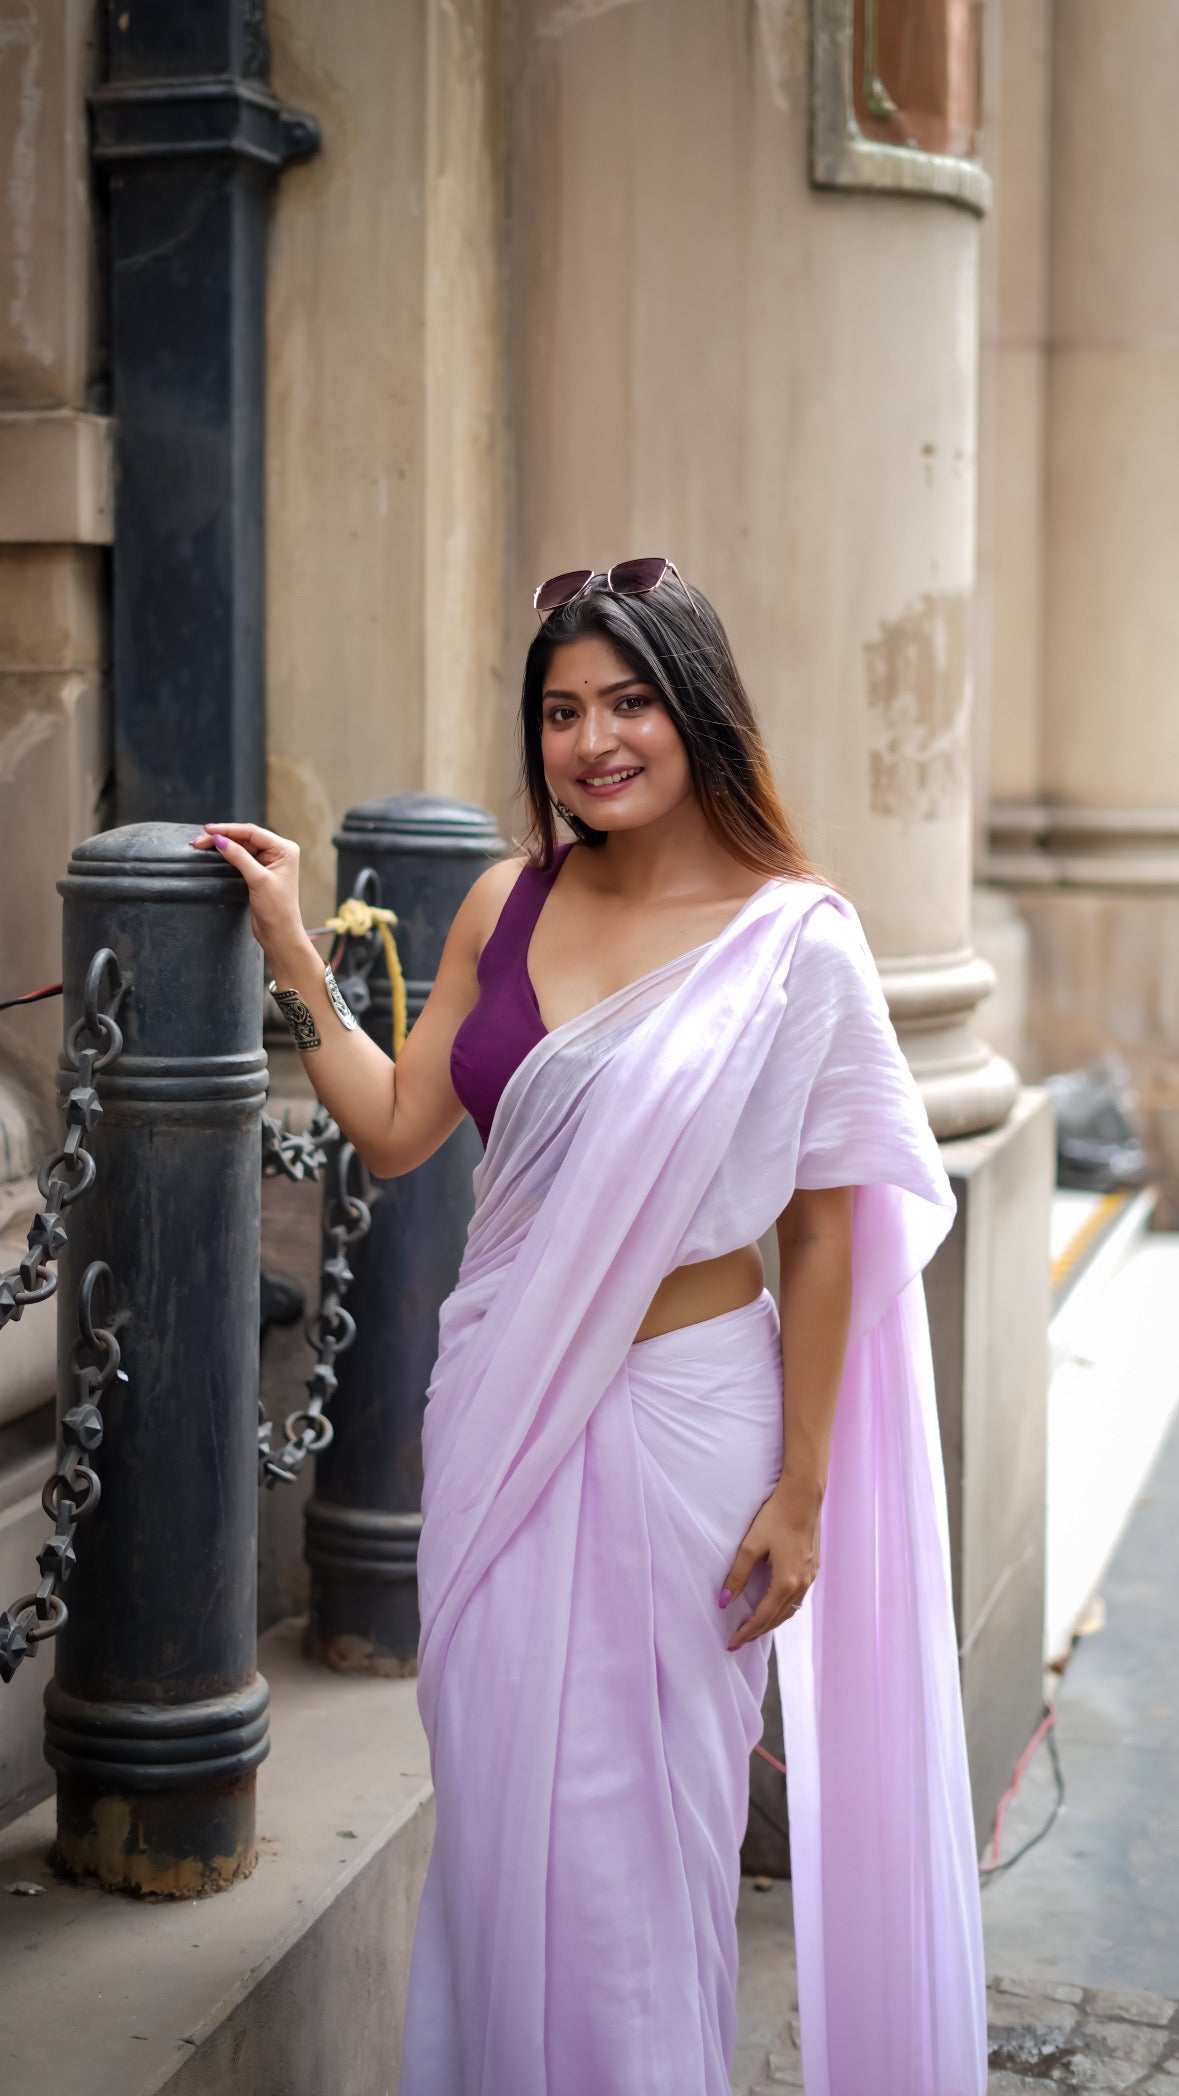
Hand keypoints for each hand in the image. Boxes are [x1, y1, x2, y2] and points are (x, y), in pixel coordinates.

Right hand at [190, 822, 307, 964]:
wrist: (279, 933)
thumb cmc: (278, 909)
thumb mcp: (258, 880)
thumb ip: (239, 857)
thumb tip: (220, 840)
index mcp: (284, 849)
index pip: (252, 832)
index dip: (228, 830)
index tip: (208, 830)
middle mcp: (278, 852)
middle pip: (245, 838)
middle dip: (222, 837)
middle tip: (199, 840)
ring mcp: (268, 862)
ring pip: (241, 847)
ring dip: (222, 845)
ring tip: (201, 844)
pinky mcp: (259, 872)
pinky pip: (240, 858)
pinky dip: (226, 855)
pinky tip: (214, 852)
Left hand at [719, 1474, 822, 1652]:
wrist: (804, 1496)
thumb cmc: (776, 1517)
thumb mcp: (751, 1545)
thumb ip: (737, 1575)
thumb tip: (724, 1601)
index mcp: (786, 1582)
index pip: (763, 1617)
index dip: (746, 1632)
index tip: (731, 1643)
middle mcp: (802, 1584)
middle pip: (778, 1618)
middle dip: (757, 1632)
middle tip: (739, 1641)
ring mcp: (811, 1576)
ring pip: (790, 1609)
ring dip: (772, 1621)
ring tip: (754, 1628)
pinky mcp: (813, 1567)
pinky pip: (798, 1597)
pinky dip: (783, 1608)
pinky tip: (774, 1605)